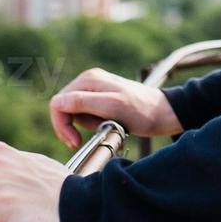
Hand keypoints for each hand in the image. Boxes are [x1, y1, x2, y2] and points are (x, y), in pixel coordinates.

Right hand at [49, 67, 182, 146]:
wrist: (162, 114)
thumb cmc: (141, 112)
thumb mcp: (111, 107)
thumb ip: (83, 103)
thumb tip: (57, 103)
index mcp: (88, 79)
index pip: (58, 103)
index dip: (61, 125)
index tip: (75, 142)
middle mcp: (88, 81)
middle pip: (63, 108)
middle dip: (73, 126)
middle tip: (91, 136)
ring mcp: (94, 89)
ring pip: (74, 114)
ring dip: (85, 126)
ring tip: (106, 126)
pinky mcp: (100, 99)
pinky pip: (86, 115)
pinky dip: (92, 125)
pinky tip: (107, 125)